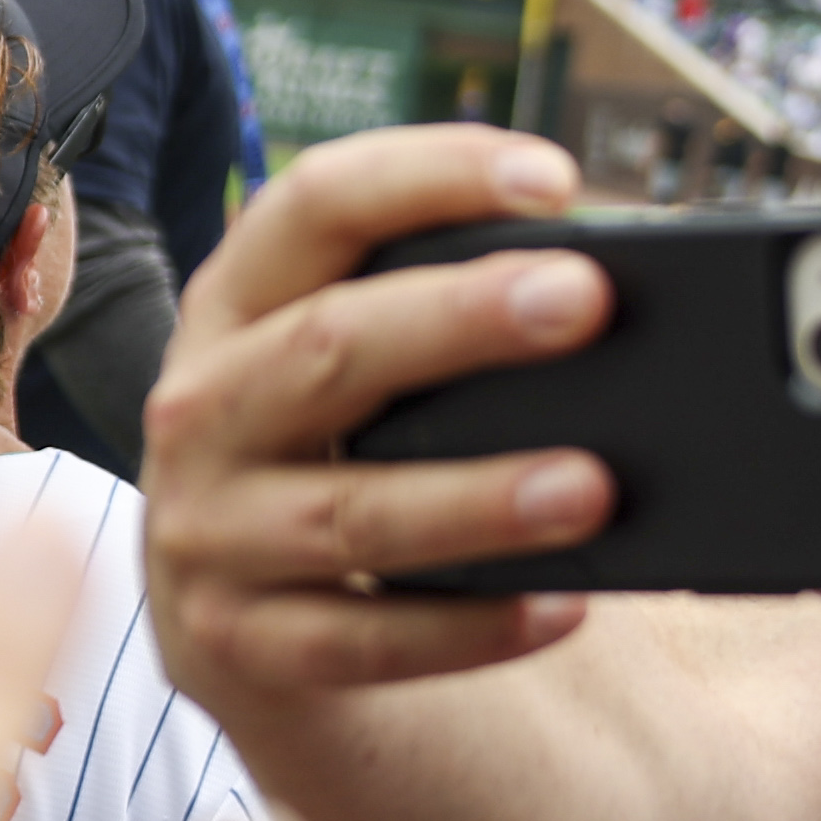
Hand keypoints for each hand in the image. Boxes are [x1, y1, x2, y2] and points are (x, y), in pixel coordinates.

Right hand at [140, 126, 617, 706]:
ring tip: (592, 486)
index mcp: (238, 306)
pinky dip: (467, 630)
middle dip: (462, 319)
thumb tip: (618, 285)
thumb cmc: (345, 456)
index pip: (314, 206)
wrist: (247, 626)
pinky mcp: (233, 644)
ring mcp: (206, 533)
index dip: (428, 176)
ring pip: (349, 512)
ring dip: (478, 498)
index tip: (554, 178)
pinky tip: (560, 608)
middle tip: (587, 301)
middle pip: (330, 345)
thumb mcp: (368, 371)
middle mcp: (202, 408)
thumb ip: (449, 316)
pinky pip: (361, 643)